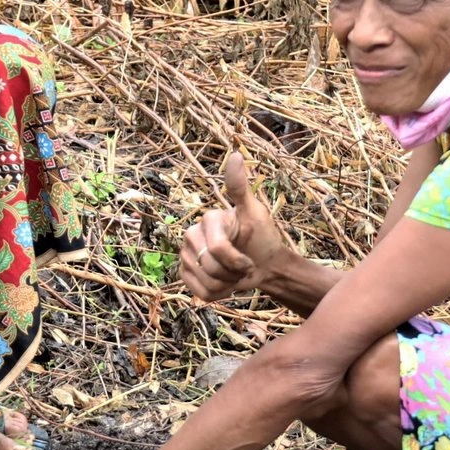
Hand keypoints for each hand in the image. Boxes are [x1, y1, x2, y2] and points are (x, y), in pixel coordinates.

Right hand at [178, 152, 290, 300]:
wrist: (264, 265)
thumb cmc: (262, 238)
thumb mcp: (254, 213)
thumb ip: (240, 187)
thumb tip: (234, 155)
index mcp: (208, 220)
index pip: (219, 250)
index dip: (238, 261)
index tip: (250, 258)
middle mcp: (191, 236)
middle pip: (212, 268)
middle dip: (234, 273)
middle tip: (244, 265)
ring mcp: (186, 256)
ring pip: (206, 283)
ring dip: (227, 284)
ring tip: (235, 273)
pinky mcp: (185, 274)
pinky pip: (199, 293)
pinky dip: (217, 294)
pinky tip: (225, 282)